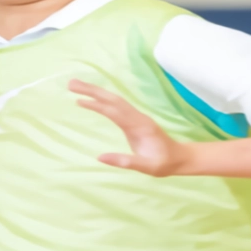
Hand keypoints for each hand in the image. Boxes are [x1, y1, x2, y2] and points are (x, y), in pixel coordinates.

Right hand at [71, 80, 191, 175]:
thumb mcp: (146, 167)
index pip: (114, 111)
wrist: (179, 158)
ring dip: (95, 91)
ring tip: (75, 86)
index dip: (97, 105)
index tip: (79, 100)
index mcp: (139, 126)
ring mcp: (136, 117)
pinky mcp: (134, 120)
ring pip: (114, 100)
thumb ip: (125, 161)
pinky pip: (116, 106)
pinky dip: (102, 100)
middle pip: (112, 99)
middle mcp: (137, 117)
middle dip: (92, 90)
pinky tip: (91, 99)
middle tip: (71, 83)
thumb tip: (100, 157)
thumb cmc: (163, 163)